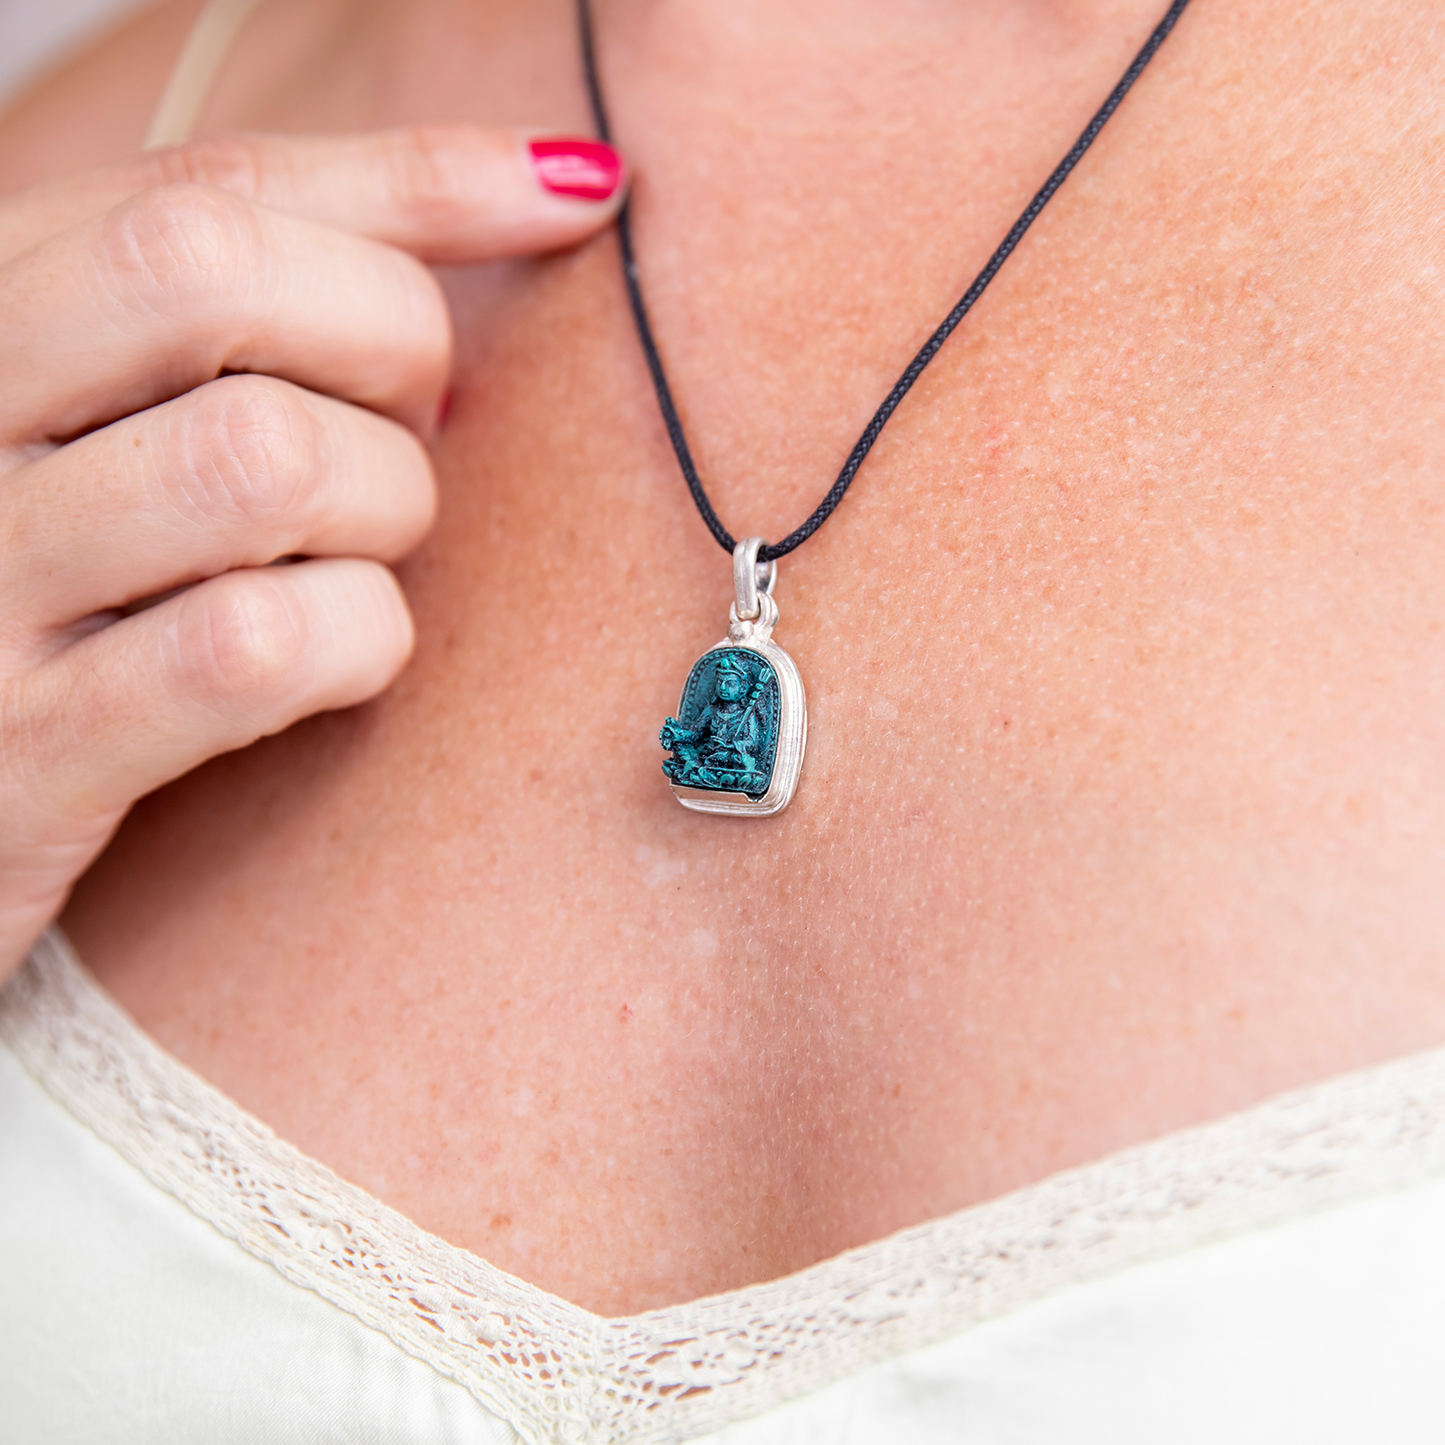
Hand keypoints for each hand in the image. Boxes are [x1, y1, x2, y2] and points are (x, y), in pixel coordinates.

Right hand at [0, 126, 623, 981]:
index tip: (568, 201)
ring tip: (352, 556)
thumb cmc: (96, 579)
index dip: (419, 182)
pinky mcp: (27, 753)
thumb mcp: (148, 405)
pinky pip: (256, 646)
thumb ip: (299, 286)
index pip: (212, 184)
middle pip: (211, 272)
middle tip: (404, 429)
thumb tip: (564, 184)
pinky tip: (330, 661)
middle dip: (388, 345)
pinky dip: (353, 643)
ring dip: (380, 512)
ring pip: (265, 459)